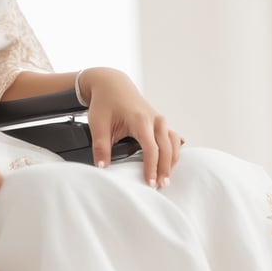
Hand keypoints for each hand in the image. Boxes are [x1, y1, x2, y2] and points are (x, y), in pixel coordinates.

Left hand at [78, 67, 183, 187]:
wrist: (111, 83)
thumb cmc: (105, 102)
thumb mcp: (97, 123)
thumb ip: (100, 146)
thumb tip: (102, 167)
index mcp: (140, 119)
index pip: (151, 148)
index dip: (152, 168)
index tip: (150, 183)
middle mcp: (155, 119)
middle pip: (167, 148)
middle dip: (165, 169)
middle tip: (160, 186)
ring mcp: (159, 119)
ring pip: (173, 143)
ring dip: (172, 161)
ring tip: (165, 178)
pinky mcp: (160, 121)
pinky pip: (172, 137)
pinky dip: (174, 150)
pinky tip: (173, 162)